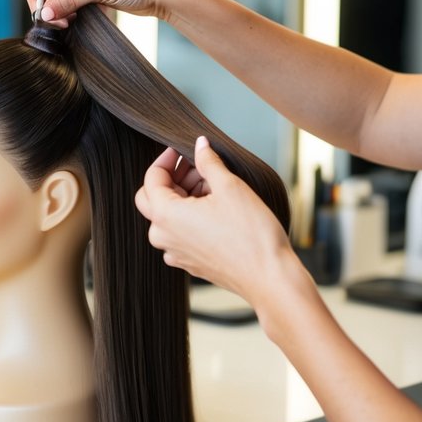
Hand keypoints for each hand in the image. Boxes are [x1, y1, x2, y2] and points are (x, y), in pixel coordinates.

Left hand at [135, 137, 300, 308]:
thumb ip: (208, 162)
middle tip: (198, 167)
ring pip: (168, 216)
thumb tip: (199, 144)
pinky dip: (191, 217)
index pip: (151, 178)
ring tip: (214, 187)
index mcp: (165, 216)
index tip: (182, 149)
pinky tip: (217, 210)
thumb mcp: (230, 187)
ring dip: (185, 197)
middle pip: (153, 198)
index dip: (167, 159)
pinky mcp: (189, 263)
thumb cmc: (251, 233)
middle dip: (173, 178)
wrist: (269, 277)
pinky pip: (180, 234)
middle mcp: (163, 237)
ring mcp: (175, 253)